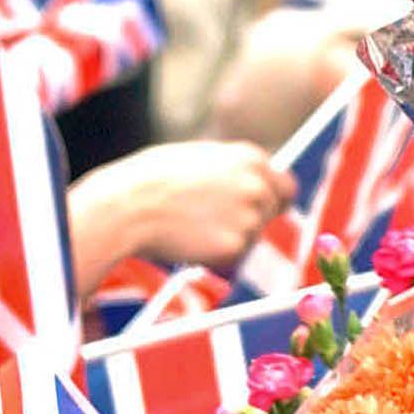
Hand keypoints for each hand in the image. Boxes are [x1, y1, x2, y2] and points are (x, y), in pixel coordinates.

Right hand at [69, 141, 295, 283]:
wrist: (129, 207)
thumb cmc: (153, 180)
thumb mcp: (200, 158)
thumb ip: (232, 169)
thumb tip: (248, 182)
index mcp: (250, 158)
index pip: (284, 185)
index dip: (272, 199)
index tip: (260, 209)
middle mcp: (258, 185)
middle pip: (272, 212)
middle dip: (251, 218)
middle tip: (214, 221)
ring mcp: (250, 216)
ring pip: (252, 236)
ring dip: (230, 236)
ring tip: (192, 225)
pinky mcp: (236, 246)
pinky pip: (234, 256)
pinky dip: (216, 254)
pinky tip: (190, 240)